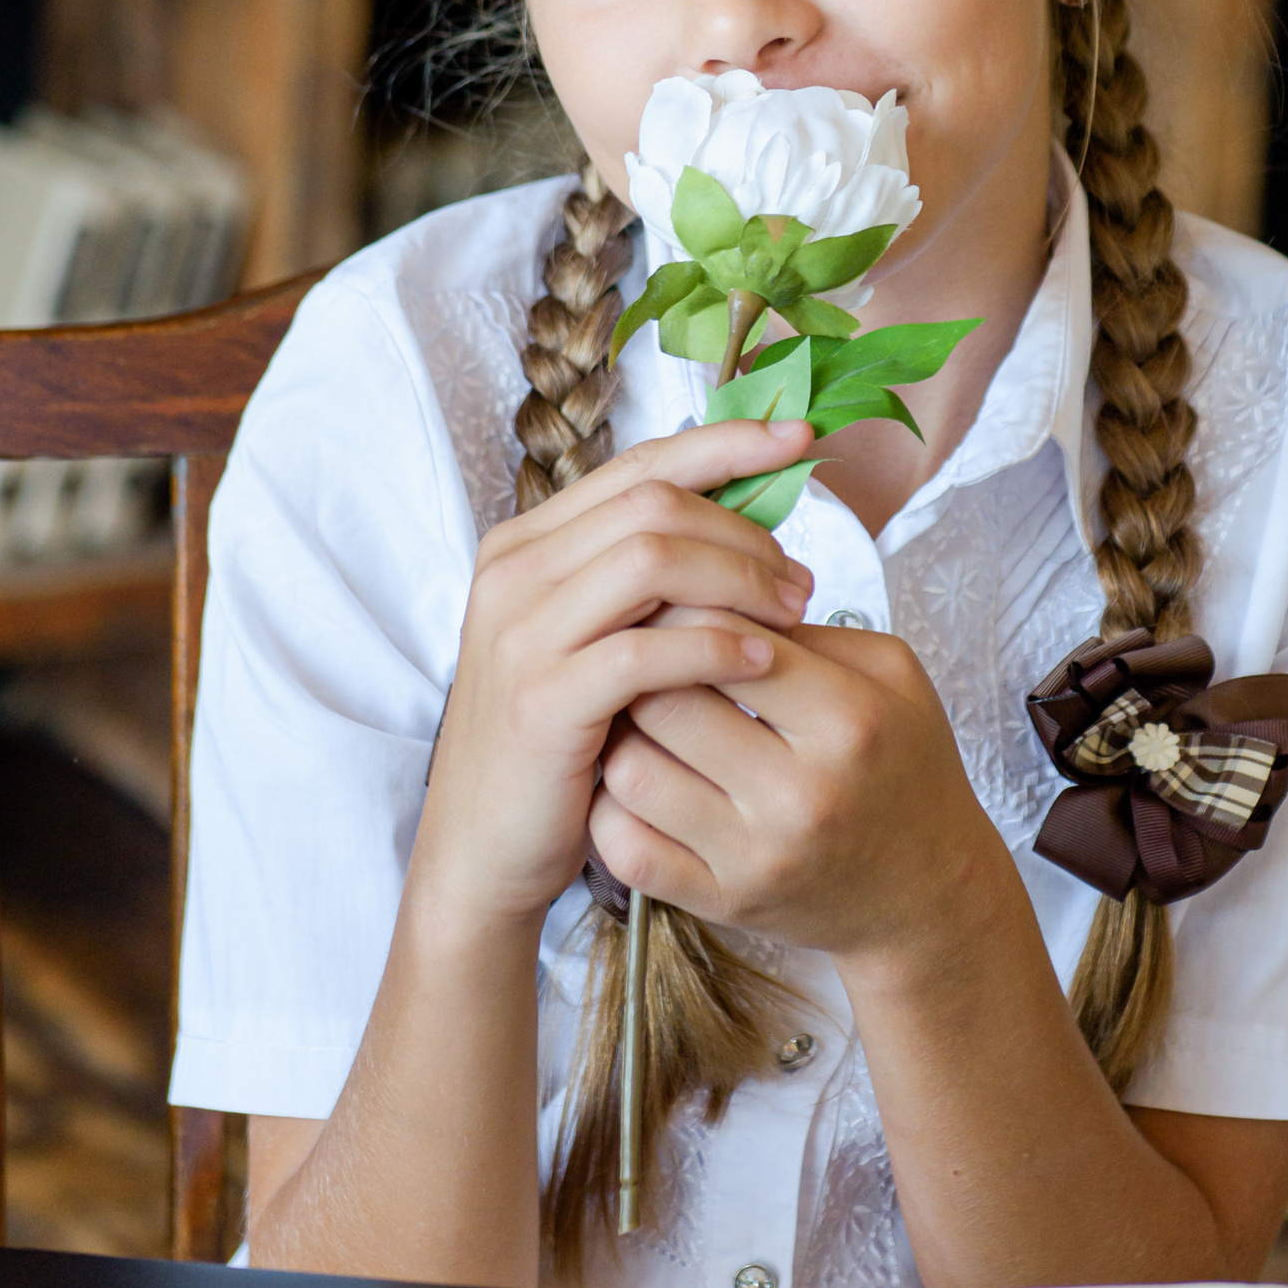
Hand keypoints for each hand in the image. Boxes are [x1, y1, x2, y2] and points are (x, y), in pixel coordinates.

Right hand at [413, 420, 816, 938]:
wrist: (485, 848)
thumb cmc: (557, 744)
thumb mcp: (592, 640)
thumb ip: (643, 580)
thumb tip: (745, 524)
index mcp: (526, 544)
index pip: (638, 465)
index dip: (726, 445)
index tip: (799, 439)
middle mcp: (514, 572)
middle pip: (653, 504)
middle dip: (744, 529)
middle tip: (801, 579)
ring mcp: (522, 633)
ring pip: (652, 558)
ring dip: (739, 579)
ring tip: (792, 615)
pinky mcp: (543, 699)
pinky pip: (646, 649)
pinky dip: (715, 647)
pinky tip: (762, 662)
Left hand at [588, 619, 1004, 973]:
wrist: (928, 891)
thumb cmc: (905, 766)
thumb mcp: (894, 676)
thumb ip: (809, 630)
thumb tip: (718, 598)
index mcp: (846, 720)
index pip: (721, 639)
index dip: (684, 613)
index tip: (682, 614)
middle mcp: (800, 793)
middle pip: (663, 702)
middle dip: (644, 670)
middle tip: (647, 664)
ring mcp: (755, 856)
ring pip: (630, 772)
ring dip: (622, 737)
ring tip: (643, 724)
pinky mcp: (722, 902)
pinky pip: (625, 849)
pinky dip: (610, 811)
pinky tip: (639, 786)